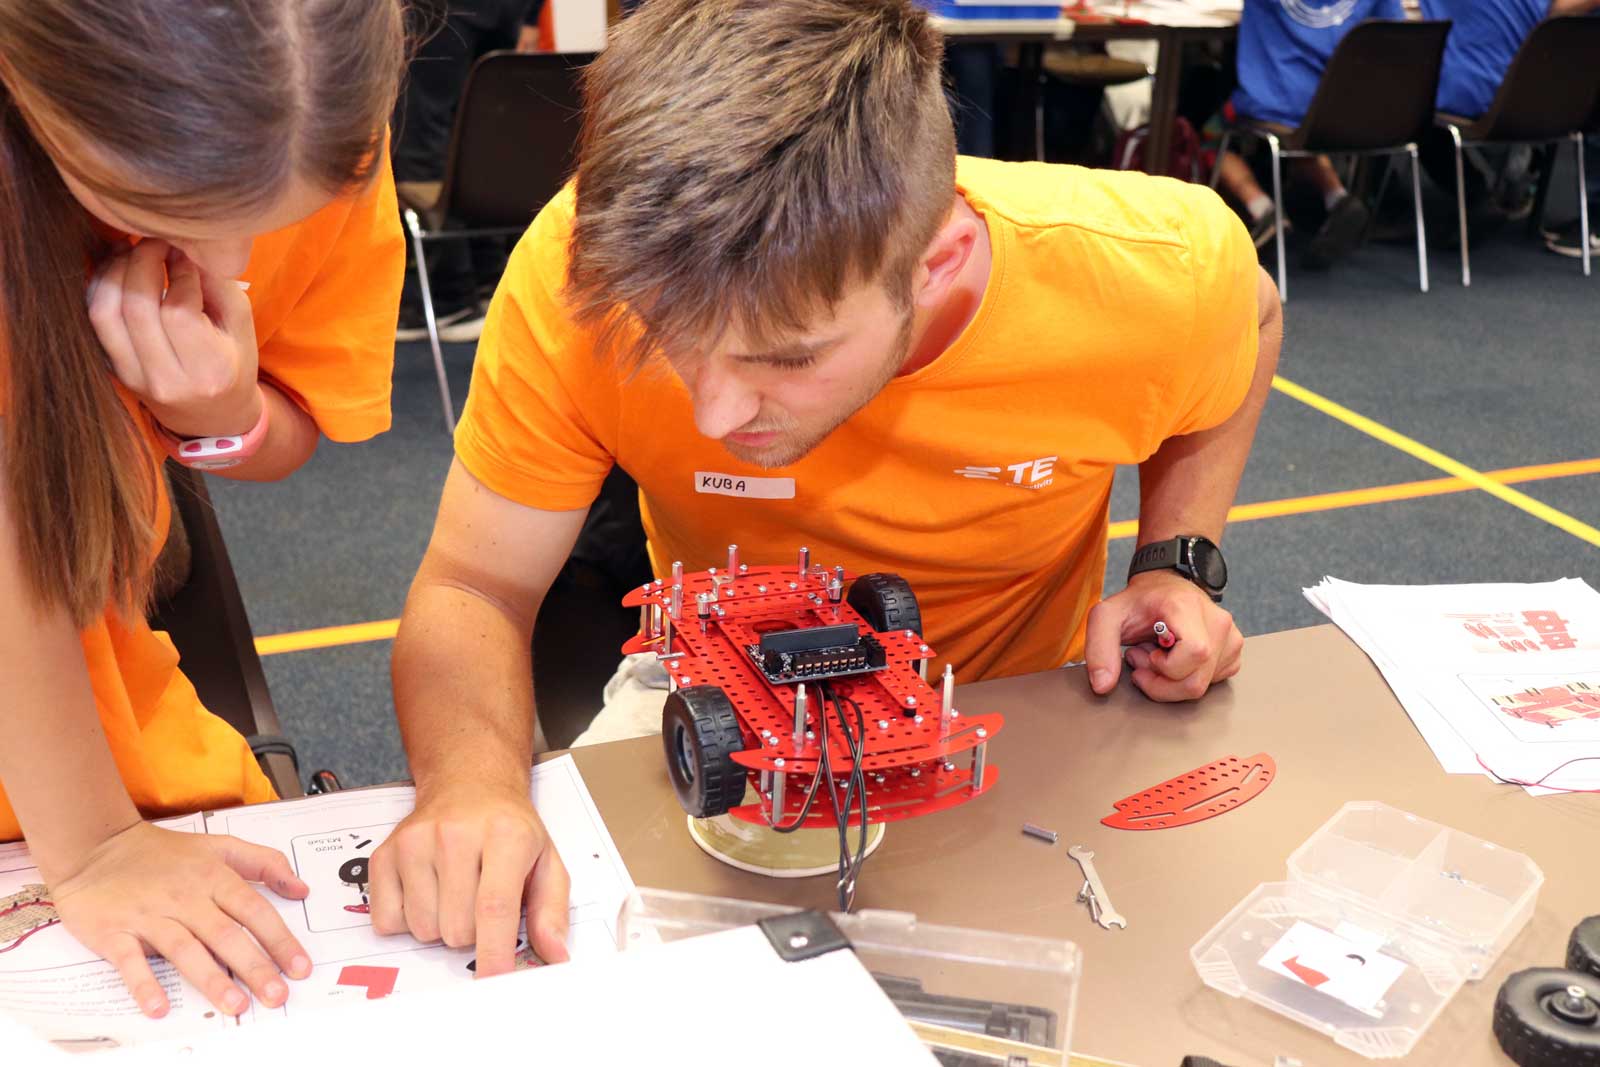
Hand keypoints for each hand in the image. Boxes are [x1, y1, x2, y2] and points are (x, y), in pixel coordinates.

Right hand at [48, 821, 310, 1018]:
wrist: (95, 846)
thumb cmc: (162, 852)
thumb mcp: (219, 845)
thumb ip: (264, 863)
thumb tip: (301, 889)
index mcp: (213, 877)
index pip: (254, 911)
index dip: (279, 940)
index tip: (300, 967)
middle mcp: (185, 898)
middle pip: (225, 935)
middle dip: (254, 967)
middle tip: (277, 995)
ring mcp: (149, 916)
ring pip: (185, 950)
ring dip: (211, 979)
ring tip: (236, 1005)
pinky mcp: (114, 932)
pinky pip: (130, 961)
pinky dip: (143, 984)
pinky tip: (159, 1007)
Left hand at [87, 240, 262, 438]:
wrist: (210, 416)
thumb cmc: (232, 364)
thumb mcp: (241, 327)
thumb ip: (218, 286)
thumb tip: (184, 247)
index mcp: (208, 370)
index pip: (178, 310)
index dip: (178, 272)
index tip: (185, 255)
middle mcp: (166, 379)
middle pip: (136, 308)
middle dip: (141, 262)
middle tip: (154, 242)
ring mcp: (134, 378)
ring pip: (106, 313)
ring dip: (114, 272)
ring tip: (131, 252)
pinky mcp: (115, 370)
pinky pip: (96, 322)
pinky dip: (101, 289)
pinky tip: (118, 272)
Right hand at [369, 782, 569, 976]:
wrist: (469, 782)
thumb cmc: (508, 826)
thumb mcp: (545, 859)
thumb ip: (552, 909)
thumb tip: (554, 954)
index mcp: (505, 835)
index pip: (494, 907)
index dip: (494, 953)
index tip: (495, 980)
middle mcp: (456, 834)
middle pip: (457, 928)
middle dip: (472, 932)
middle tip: (480, 899)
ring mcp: (415, 842)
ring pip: (424, 929)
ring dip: (441, 925)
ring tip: (456, 890)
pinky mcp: (385, 852)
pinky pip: (388, 921)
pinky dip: (408, 919)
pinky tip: (427, 889)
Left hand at [1084, 570, 1242, 700]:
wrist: (1163, 585)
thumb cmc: (1138, 601)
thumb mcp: (1106, 616)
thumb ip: (1099, 648)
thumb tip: (1102, 686)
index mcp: (1188, 608)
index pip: (1194, 653)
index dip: (1165, 667)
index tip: (1146, 653)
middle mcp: (1217, 621)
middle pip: (1195, 682)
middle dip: (1160, 681)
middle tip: (1143, 658)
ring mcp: (1230, 637)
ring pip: (1203, 686)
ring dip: (1171, 680)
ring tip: (1157, 653)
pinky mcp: (1233, 650)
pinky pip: (1211, 682)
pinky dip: (1187, 677)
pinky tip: (1174, 658)